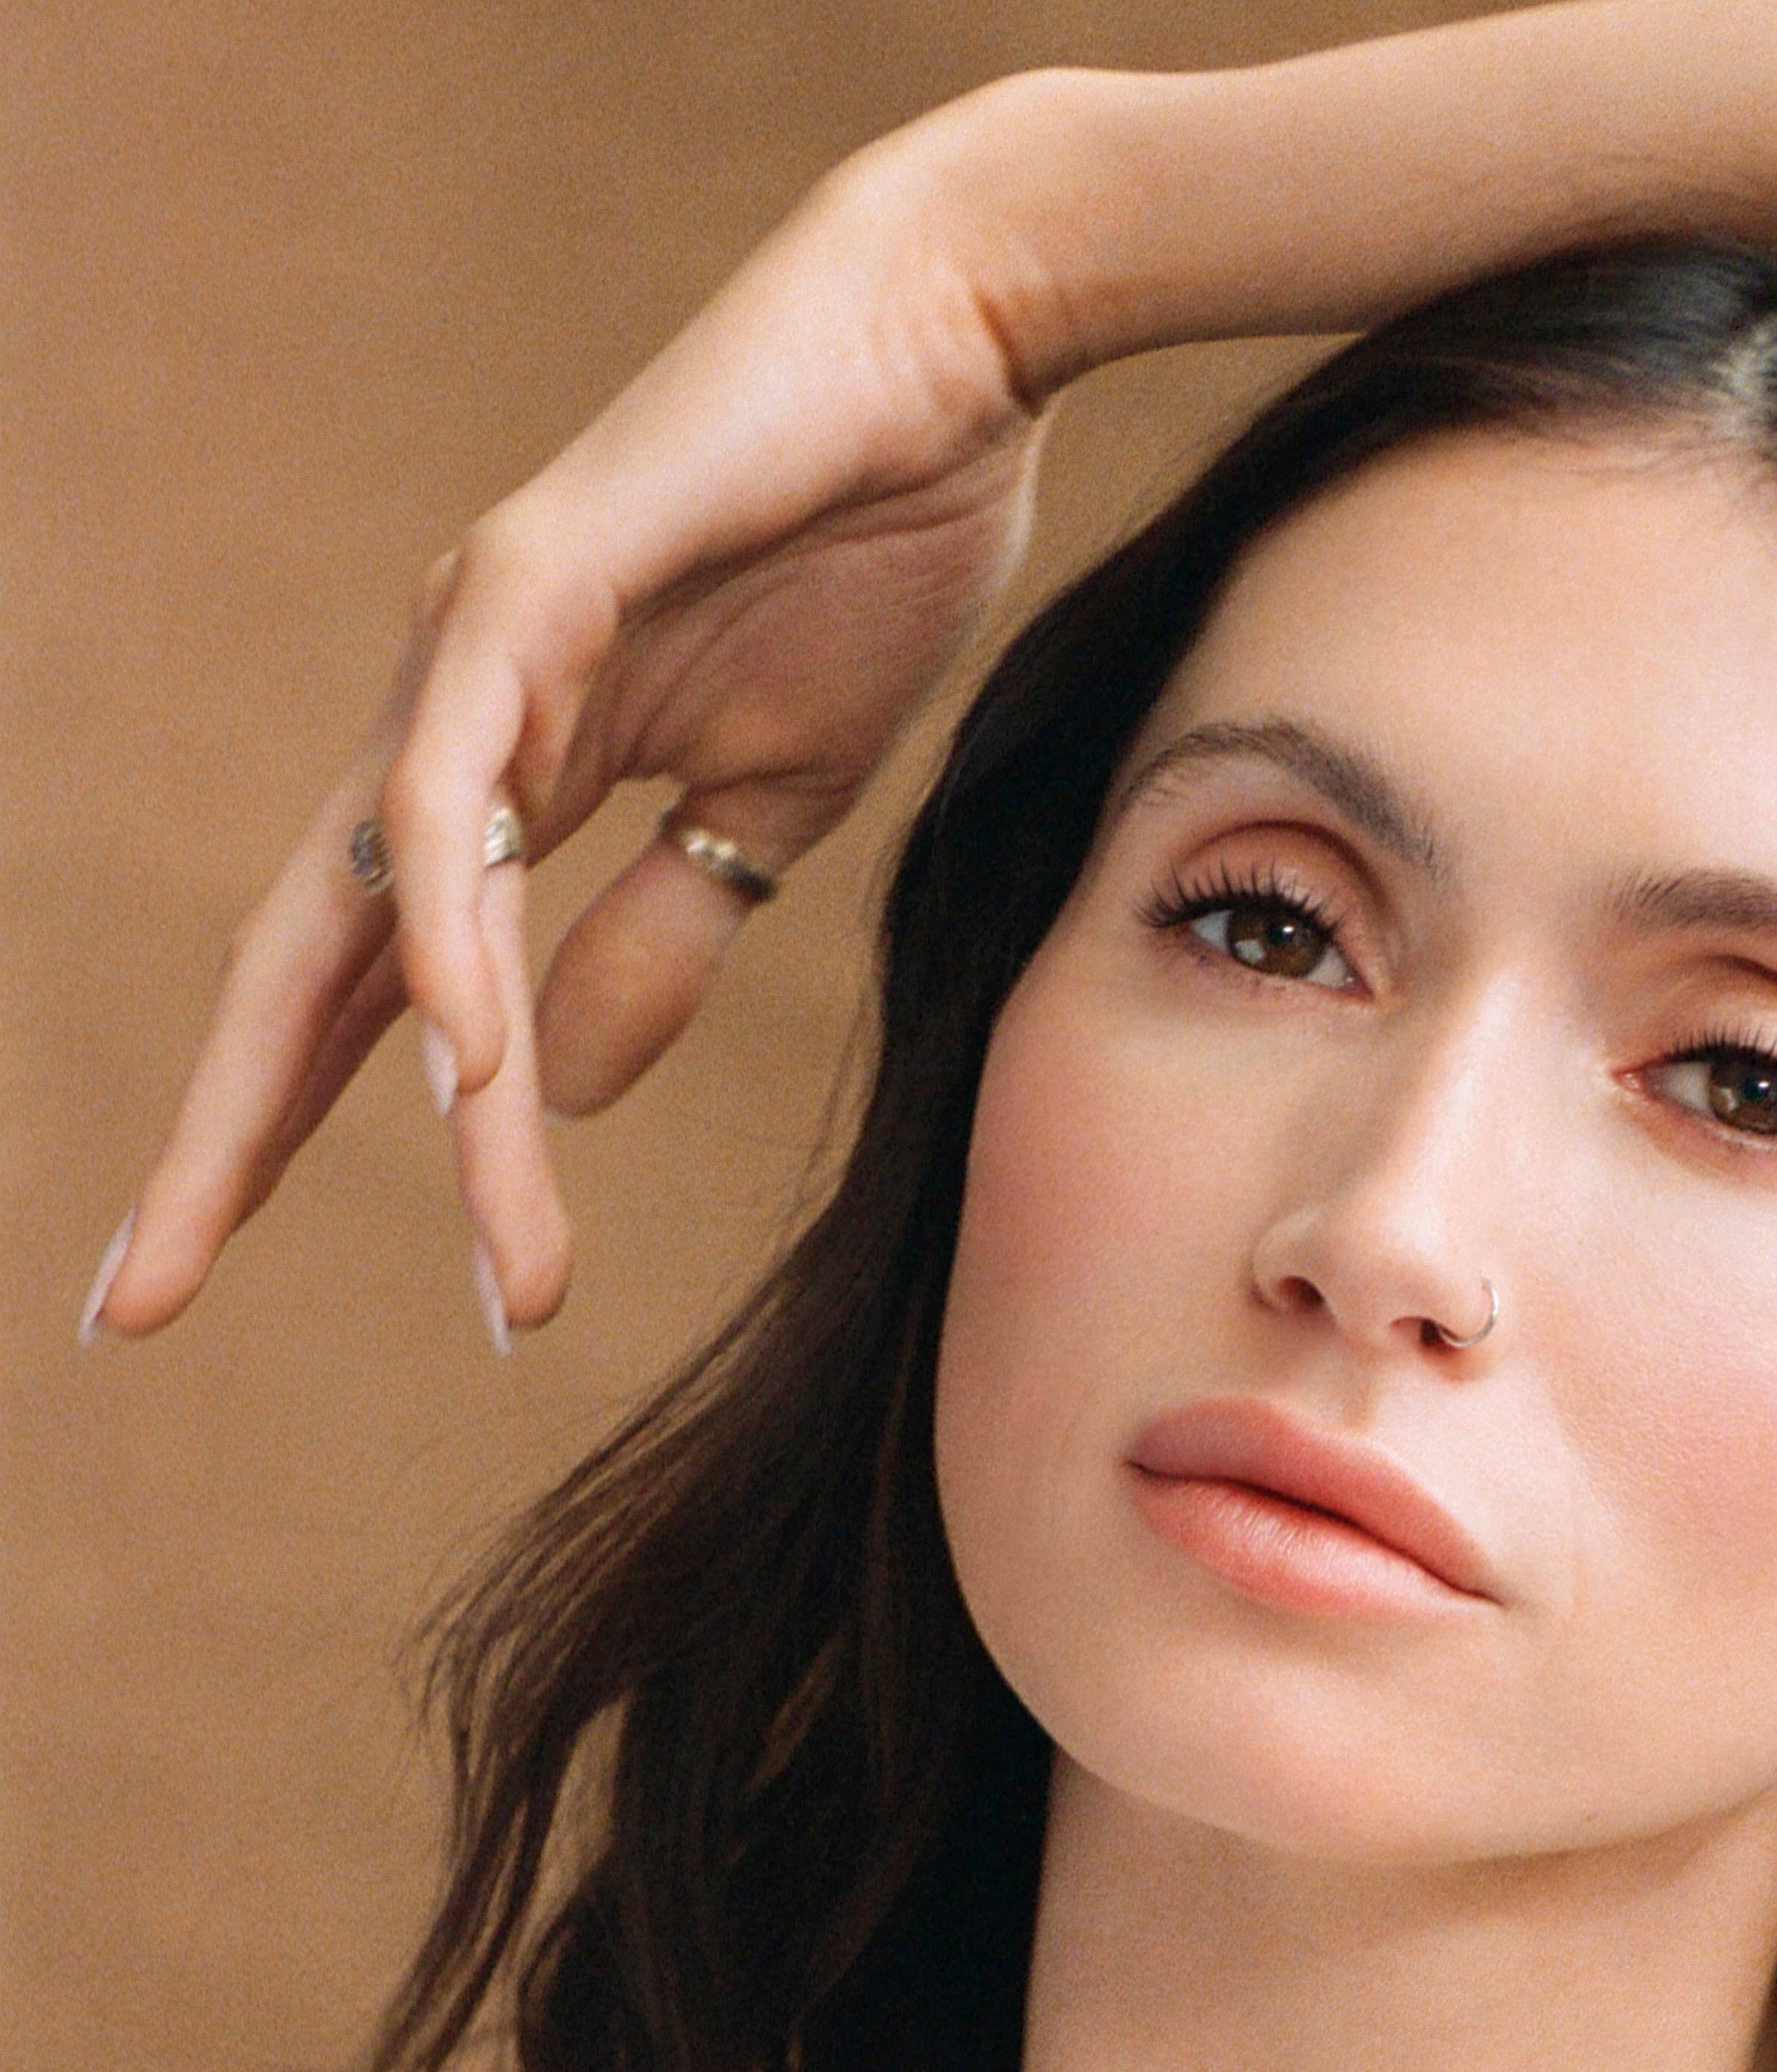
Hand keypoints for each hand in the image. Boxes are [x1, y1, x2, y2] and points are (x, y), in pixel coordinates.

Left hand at [92, 118, 1058, 1342]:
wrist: (947, 365)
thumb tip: (538, 1093)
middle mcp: (447, 725)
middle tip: (138, 1310)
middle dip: (221, 1146)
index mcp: (501, 788)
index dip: (280, 1137)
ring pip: (402, 913)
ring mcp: (472, 649)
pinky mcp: (533, 582)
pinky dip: (462, 926)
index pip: (366, 1000)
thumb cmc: (867, 556)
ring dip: (443, 1107)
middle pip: (304, 971)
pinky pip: (463, 782)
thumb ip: (656, 940)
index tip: (196, 1280)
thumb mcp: (769, 811)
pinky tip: (473, 1062)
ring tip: (500, 1268)